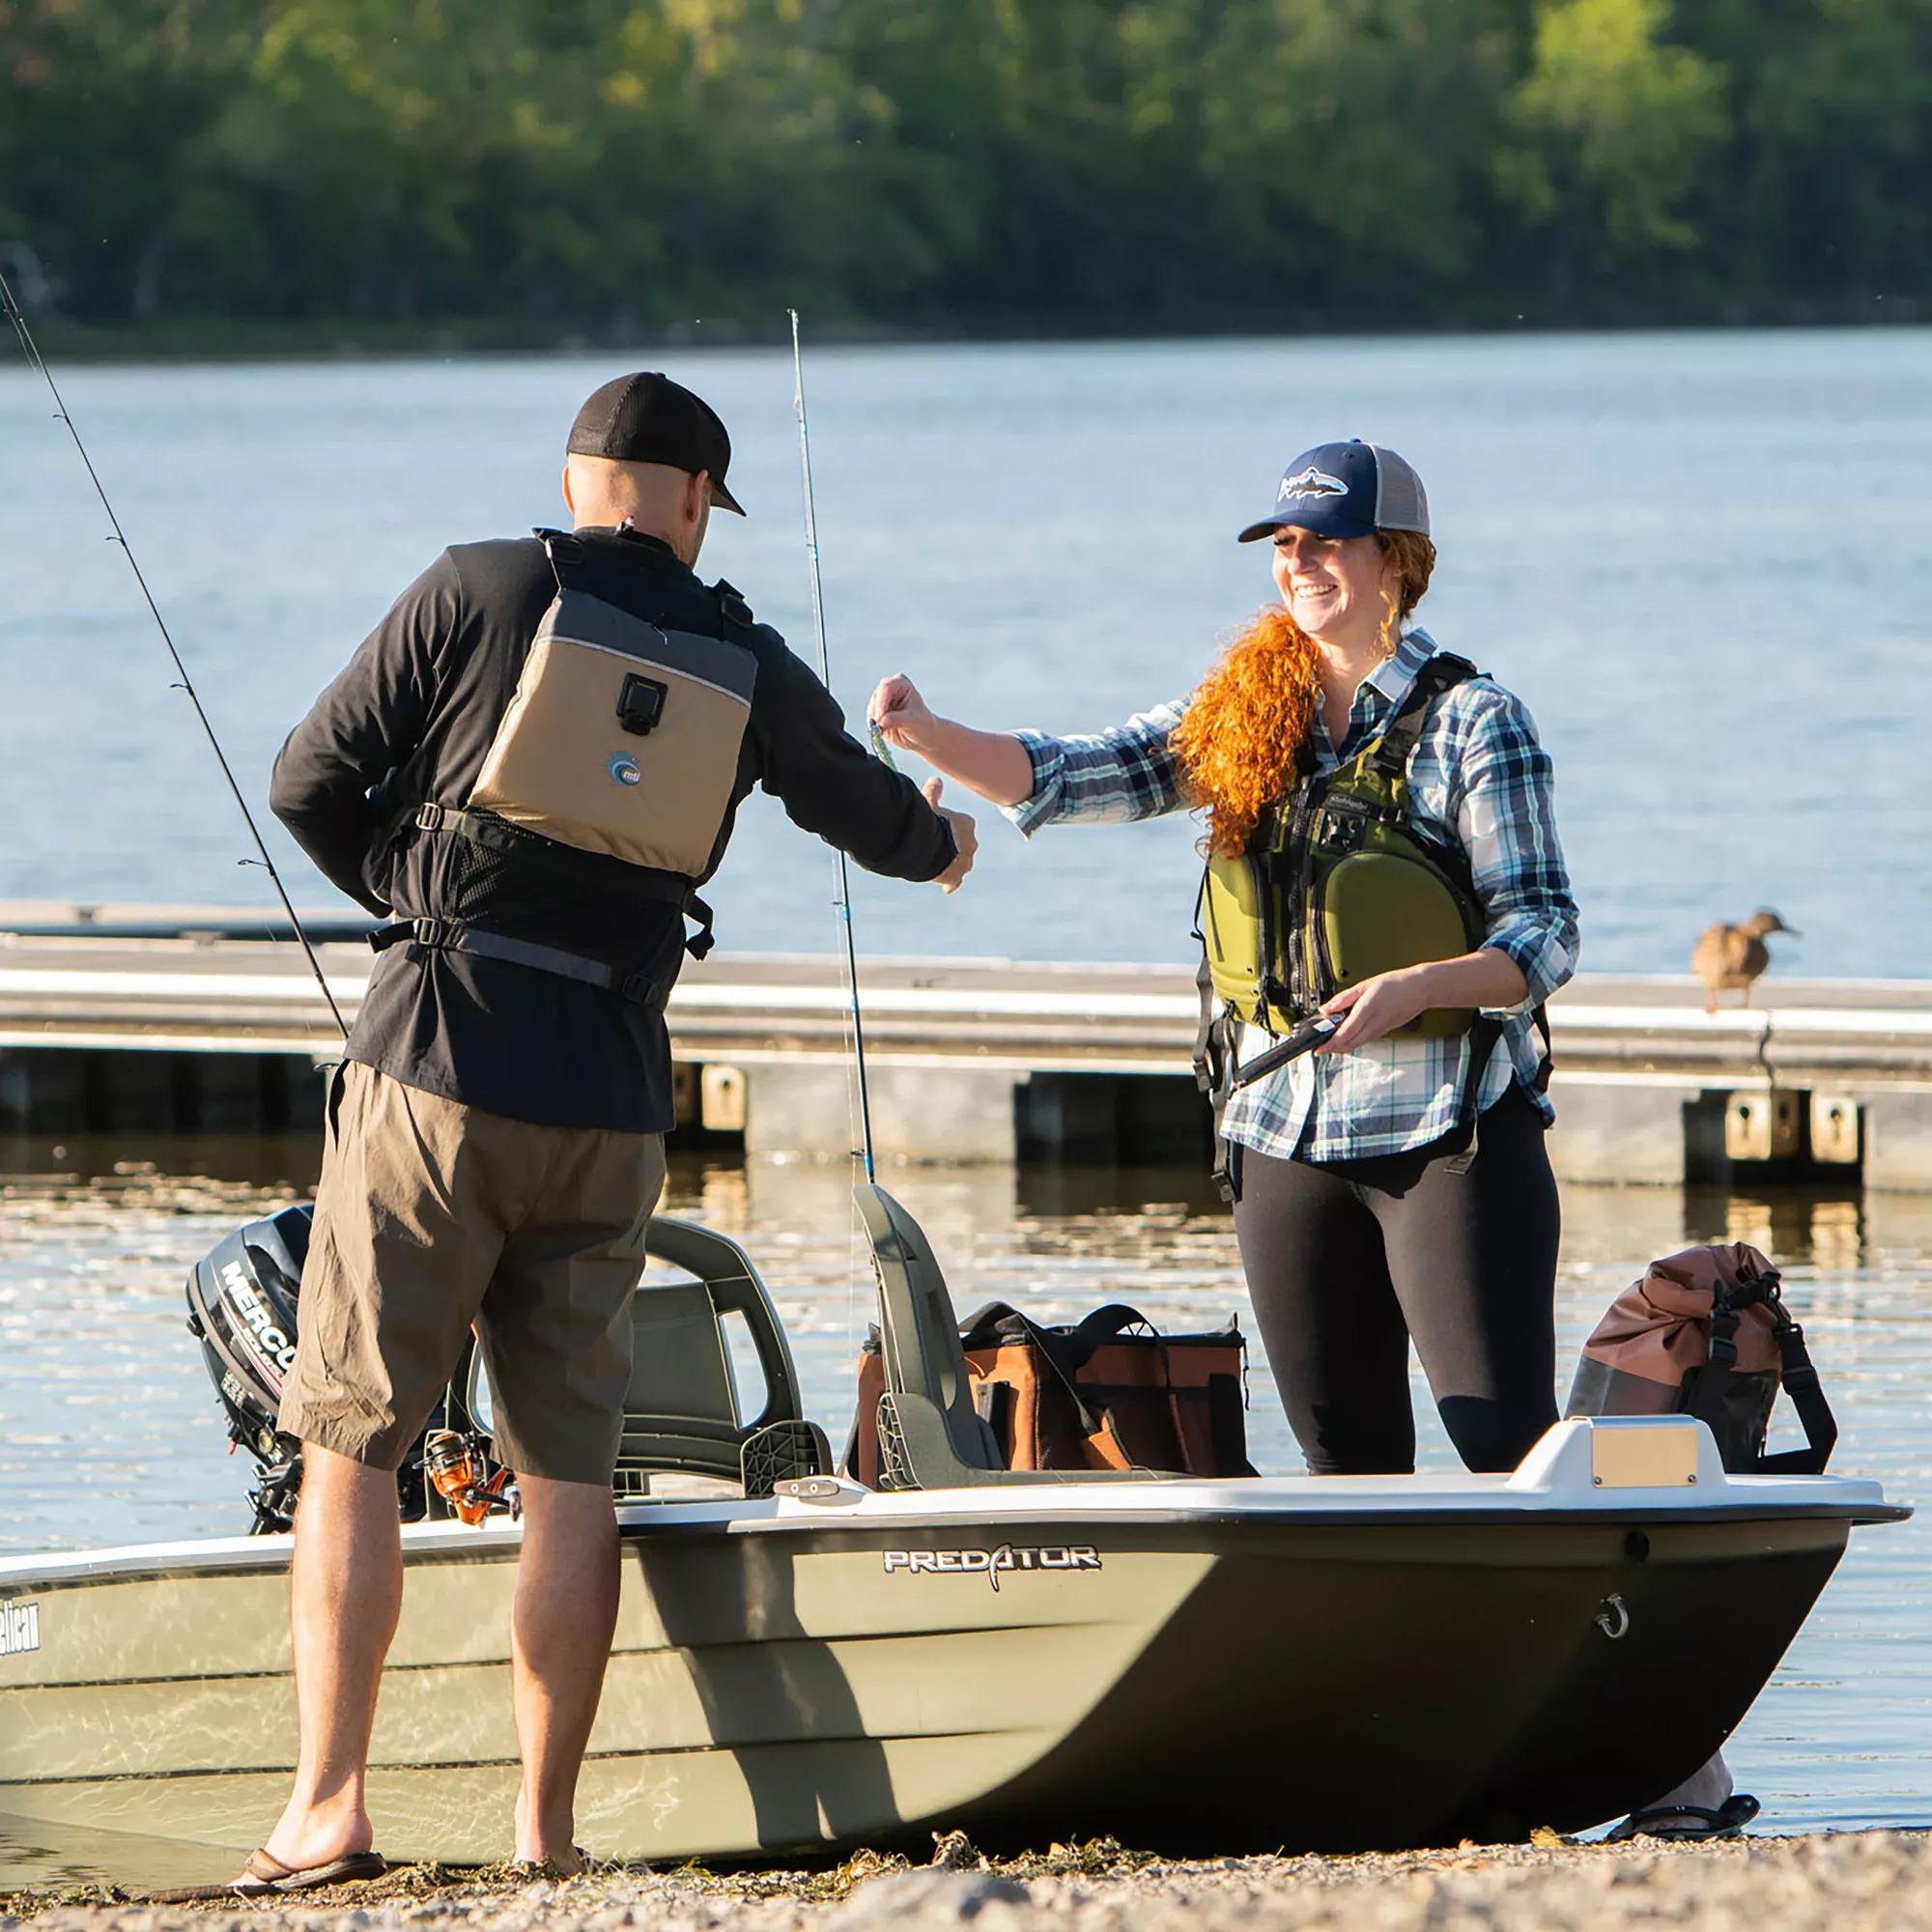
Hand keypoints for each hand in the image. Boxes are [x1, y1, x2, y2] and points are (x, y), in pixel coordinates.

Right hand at [870, 672, 937, 752]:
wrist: (923, 735)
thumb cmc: (922, 723)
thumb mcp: (913, 720)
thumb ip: (896, 719)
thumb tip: (881, 721)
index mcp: (901, 683)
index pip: (886, 687)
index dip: (881, 702)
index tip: (880, 716)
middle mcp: (889, 689)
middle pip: (876, 697)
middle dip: (877, 712)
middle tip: (881, 726)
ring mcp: (881, 701)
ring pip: (871, 709)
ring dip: (875, 721)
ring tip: (887, 729)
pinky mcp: (876, 713)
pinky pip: (870, 719)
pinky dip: (874, 726)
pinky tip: (884, 730)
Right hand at [926, 776, 976, 892]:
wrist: (929, 846)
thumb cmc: (930, 821)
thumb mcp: (929, 802)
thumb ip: (933, 792)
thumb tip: (936, 779)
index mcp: (967, 824)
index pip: (963, 823)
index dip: (950, 824)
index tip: (940, 823)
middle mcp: (971, 844)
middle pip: (964, 844)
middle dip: (954, 844)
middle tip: (939, 842)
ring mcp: (964, 862)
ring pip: (961, 863)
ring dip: (952, 862)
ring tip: (940, 862)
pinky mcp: (955, 876)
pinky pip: (954, 882)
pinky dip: (951, 884)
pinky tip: (948, 888)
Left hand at [1317, 967, 1432, 1051]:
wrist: (1421, 989)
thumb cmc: (1396, 984)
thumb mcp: (1365, 985)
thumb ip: (1343, 999)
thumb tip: (1326, 1009)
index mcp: (1366, 1011)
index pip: (1344, 1034)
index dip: (1329, 1044)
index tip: (1318, 1049)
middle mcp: (1373, 1024)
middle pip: (1349, 1044)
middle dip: (1332, 1049)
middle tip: (1320, 1048)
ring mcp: (1380, 1030)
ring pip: (1357, 1044)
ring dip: (1342, 1047)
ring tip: (1330, 1044)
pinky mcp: (1385, 1031)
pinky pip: (1365, 1040)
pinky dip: (1353, 1042)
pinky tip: (1347, 1037)